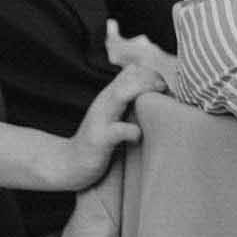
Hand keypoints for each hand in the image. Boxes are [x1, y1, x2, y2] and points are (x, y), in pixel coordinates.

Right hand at [49, 64, 164, 190]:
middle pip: (130, 76)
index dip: (153, 74)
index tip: (166, 91)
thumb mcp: (114, 117)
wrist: (68, 165)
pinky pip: (117, 131)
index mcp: (110, 96)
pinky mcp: (99, 141)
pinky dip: (132, 131)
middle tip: (168, 96)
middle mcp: (105, 103)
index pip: (132, 70)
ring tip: (160, 102)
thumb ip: (130, 105)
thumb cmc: (100, 142)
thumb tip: (162, 97)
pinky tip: (138, 136)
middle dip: (154, 80)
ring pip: (121, 95)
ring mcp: (101, 120)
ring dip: (144, 93)